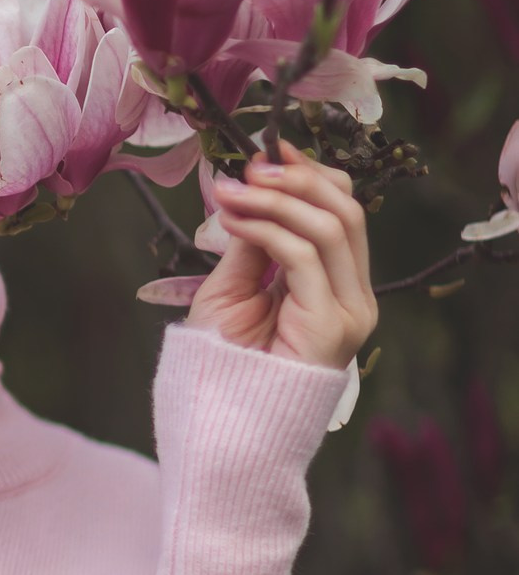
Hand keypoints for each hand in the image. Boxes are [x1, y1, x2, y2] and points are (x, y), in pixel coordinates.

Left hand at [187, 139, 378, 371]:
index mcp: (338, 286)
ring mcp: (349, 311)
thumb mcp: (234, 287)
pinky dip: (266, 227)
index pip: (342, 214)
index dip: (310, 175)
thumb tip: (254, 186)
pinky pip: (303, 255)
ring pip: (331, 227)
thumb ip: (254, 241)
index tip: (268, 151)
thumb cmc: (223, 363)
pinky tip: (233, 218)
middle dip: (298, 179)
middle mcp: (354, 296)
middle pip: (347, 212)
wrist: (221, 423)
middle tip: (251, 167)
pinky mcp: (331, 324)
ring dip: (277, 198)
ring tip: (232, 191)